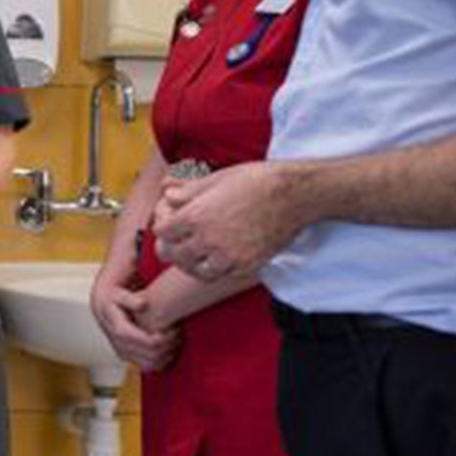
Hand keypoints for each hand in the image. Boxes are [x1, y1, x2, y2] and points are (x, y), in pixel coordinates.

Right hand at [90, 272, 178, 371]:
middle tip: (178, 334)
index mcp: (120, 331)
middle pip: (152, 355)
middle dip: (169, 346)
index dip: (165, 339)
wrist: (102, 308)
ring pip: (150, 364)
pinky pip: (148, 367)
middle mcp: (121, 346)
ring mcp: (124, 353)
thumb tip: (142, 304)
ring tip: (175, 342)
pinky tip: (168, 350)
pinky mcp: (128, 357)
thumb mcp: (120, 295)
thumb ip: (130, 299)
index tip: (174, 329)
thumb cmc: (115, 299)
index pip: (148, 342)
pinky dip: (161, 362)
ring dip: (166, 356)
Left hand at [151, 162, 296, 281]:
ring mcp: (227, 257)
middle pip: (171, 254)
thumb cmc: (257, 180)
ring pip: (193, 270)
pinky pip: (219, 276)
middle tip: (178, 238)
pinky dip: (213, 270)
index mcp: (196, 216)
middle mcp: (208, 240)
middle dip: (171, 244)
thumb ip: (188, 191)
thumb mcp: (216, 179)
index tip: (170, 220)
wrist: (295, 195)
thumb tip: (168, 195)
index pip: (161, 232)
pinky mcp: (246, 266)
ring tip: (195, 251)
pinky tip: (215, 258)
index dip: (163, 225)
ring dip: (190, 261)